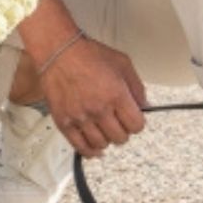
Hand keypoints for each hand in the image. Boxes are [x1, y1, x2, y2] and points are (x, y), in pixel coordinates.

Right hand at [38, 36, 147, 157]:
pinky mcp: (64, 122)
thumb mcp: (122, 63)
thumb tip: (144, 106)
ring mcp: (80, 118)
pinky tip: (94, 147)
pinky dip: (90, 151)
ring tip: (104, 128)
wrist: (57, 51)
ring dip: (106, 139)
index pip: (136, 126)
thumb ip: (137, 87)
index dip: (137, 122)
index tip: (132, 118)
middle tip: (118, 121)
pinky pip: (80, 147)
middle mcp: (99, 109)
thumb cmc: (87, 54)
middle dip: (122, 130)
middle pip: (120, 138)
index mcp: (116, 94)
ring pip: (102, 144)